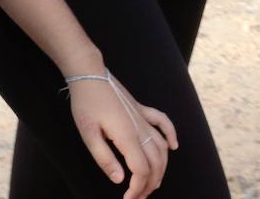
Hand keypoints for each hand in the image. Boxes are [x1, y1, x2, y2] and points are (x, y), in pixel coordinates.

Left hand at [67, 74, 176, 198]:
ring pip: (162, 147)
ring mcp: (143, 117)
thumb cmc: (86, 103)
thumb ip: (104, 159)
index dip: (137, 189)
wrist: (89, 74)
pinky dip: (171, 135)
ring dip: (161, 168)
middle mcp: (140, 128)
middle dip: (150, 184)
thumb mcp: (88, 134)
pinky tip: (173, 147)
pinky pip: (163, 122)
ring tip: (152, 184)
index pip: (141, 170)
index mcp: (127, 136)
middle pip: (155, 163)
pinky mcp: (141, 109)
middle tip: (137, 197)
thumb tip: (120, 180)